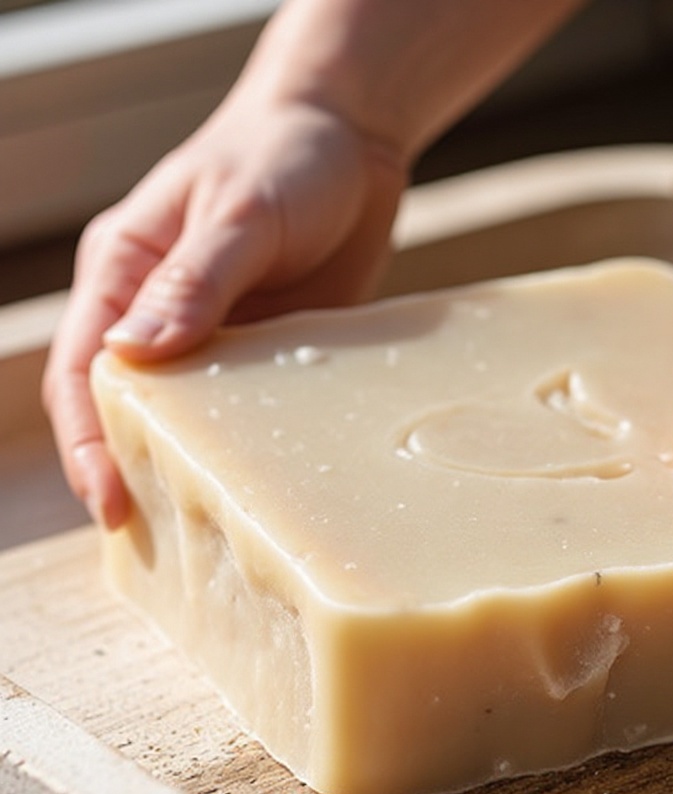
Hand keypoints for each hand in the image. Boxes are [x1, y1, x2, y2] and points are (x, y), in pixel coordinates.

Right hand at [42, 91, 405, 528]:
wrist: (352, 142)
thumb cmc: (283, 157)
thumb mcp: (240, 213)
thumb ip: (194, 281)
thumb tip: (134, 352)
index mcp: (125, 271)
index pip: (84, 369)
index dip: (86, 439)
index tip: (107, 499)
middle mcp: (161, 312)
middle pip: (128, 405)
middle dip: (130, 468)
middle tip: (153, 537)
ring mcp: (220, 336)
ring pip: (193, 415)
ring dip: (195, 466)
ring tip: (208, 530)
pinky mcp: (272, 349)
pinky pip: (257, 406)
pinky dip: (256, 445)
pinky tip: (273, 482)